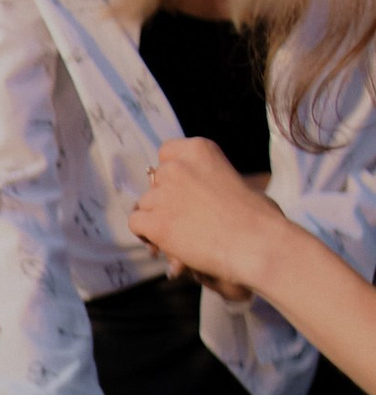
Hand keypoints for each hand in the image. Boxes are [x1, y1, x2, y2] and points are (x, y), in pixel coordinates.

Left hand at [131, 135, 284, 300]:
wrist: (256, 242)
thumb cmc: (257, 217)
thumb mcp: (236, 181)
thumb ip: (208, 181)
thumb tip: (194, 199)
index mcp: (199, 150)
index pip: (166, 152)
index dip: (171, 174)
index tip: (181, 188)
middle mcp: (176, 167)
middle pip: (155, 182)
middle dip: (165, 198)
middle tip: (182, 218)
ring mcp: (163, 194)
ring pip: (145, 204)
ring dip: (157, 218)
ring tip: (179, 235)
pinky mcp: (155, 222)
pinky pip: (136, 223)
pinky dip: (147, 234)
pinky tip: (165, 243)